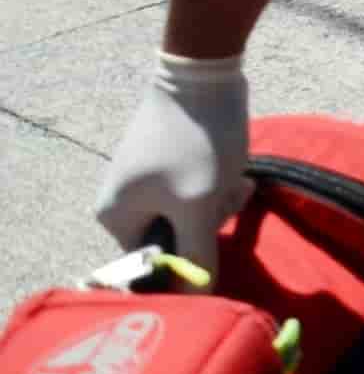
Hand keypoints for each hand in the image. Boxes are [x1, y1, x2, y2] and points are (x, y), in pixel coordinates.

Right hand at [95, 54, 250, 269]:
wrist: (205, 72)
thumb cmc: (197, 142)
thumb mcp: (199, 205)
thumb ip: (195, 255)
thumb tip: (197, 301)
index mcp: (116, 218)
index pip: (152, 265)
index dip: (188, 260)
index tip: (213, 238)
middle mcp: (123, 202)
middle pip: (177, 238)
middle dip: (210, 221)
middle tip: (226, 196)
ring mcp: (148, 180)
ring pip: (195, 212)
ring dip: (221, 200)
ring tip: (234, 176)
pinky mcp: (172, 161)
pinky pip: (200, 189)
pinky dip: (221, 182)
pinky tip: (237, 168)